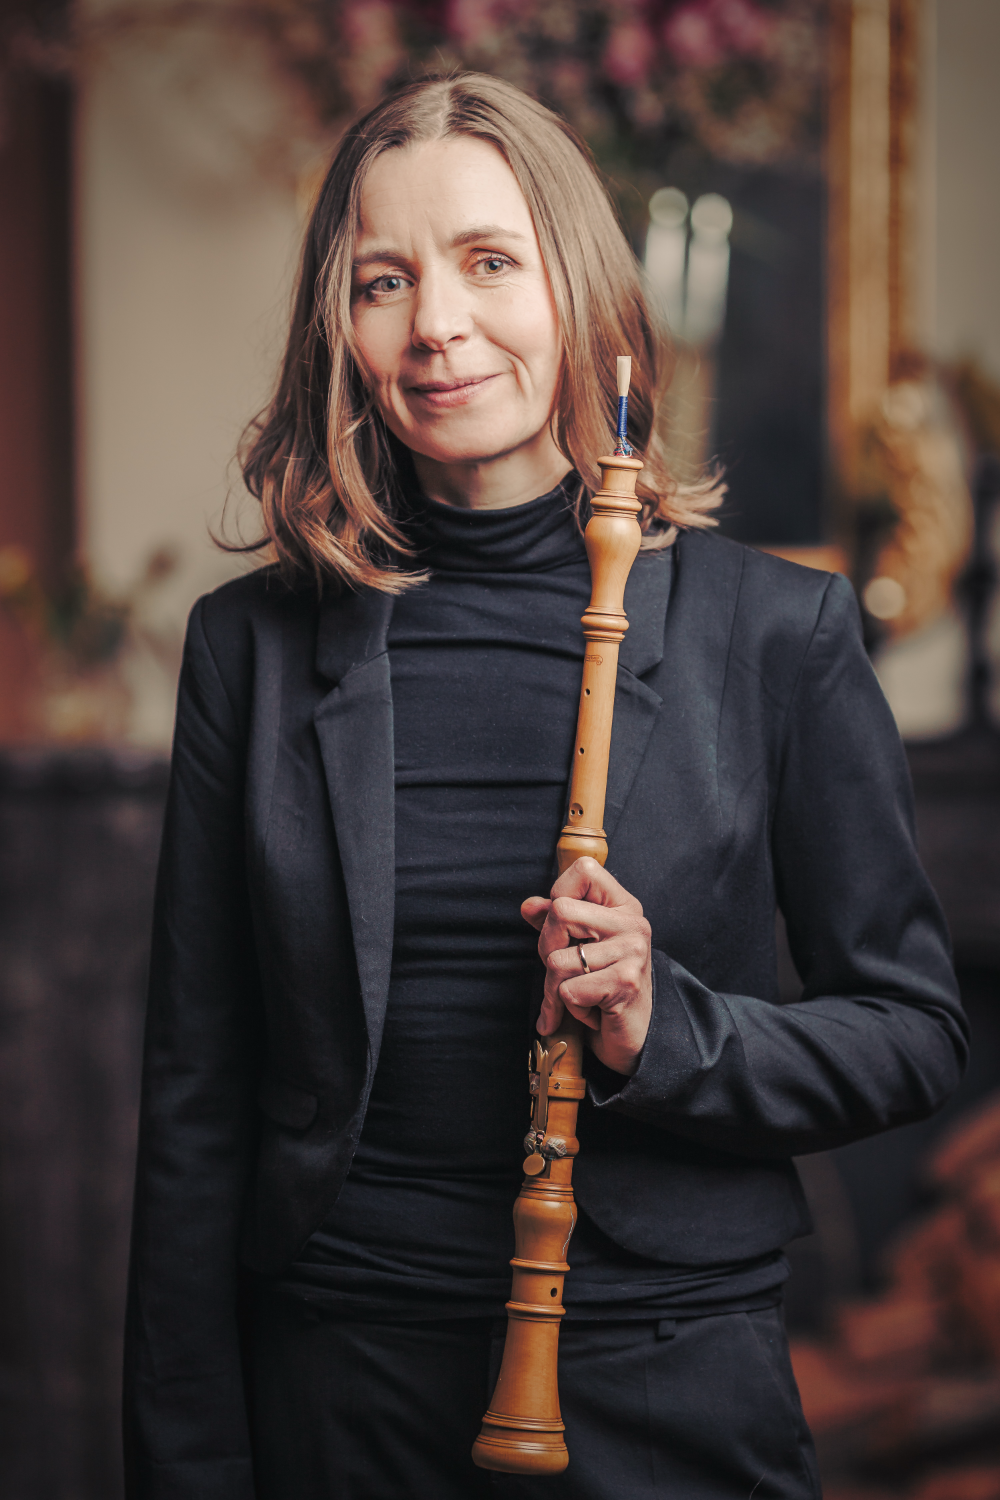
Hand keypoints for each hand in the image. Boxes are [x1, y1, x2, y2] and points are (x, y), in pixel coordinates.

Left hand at [521, 857, 652, 1076]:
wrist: (632, 1035)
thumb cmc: (601, 987)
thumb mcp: (577, 947)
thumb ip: (553, 922)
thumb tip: (528, 906)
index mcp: (623, 906)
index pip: (584, 869)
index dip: (559, 895)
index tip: (564, 927)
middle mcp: (633, 923)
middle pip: (560, 911)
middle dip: (547, 948)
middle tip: (563, 971)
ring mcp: (633, 951)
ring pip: (557, 959)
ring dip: (556, 989)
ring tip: (579, 996)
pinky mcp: (626, 982)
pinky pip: (568, 990)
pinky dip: (570, 1008)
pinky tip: (591, 1011)